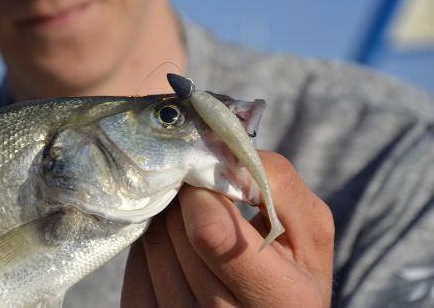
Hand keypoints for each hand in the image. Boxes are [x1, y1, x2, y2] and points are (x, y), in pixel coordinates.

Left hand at [121, 151, 333, 306]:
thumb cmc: (293, 272)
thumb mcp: (310, 230)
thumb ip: (278, 184)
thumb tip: (221, 152)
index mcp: (280, 299)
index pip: (209, 232)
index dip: (203, 192)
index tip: (209, 176)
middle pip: (174, 233)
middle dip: (186, 200)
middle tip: (202, 194)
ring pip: (151, 242)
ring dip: (169, 216)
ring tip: (194, 221)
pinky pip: (135, 262)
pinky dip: (154, 240)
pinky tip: (178, 244)